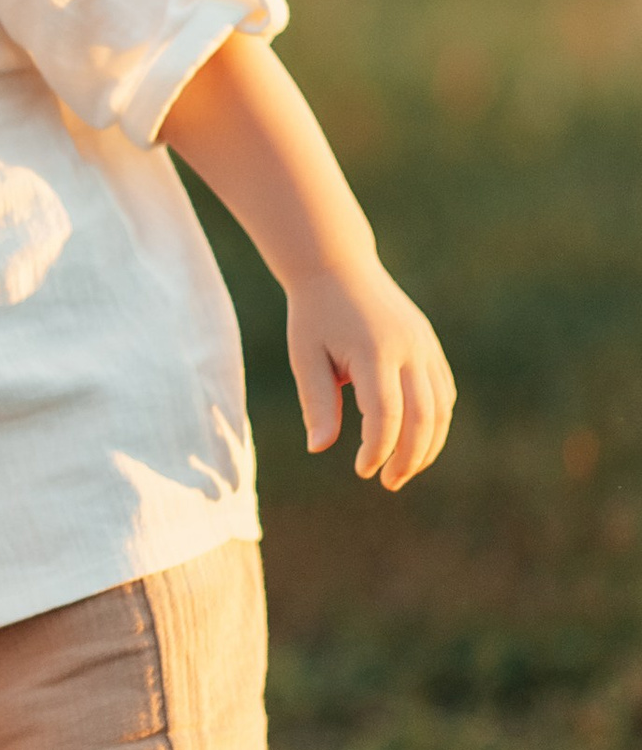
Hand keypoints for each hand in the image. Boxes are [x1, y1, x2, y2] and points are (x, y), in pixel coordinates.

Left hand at [283, 255, 454, 487]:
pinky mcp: (430, 345)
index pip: (386, 414)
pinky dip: (435, 421)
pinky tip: (416, 441)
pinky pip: (443, 391)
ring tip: (403, 470)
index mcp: (374, 351)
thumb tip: (319, 448)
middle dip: (410, 457)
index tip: (362, 471)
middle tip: (389, 483)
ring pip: (441, 407)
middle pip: (424, 416)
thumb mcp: (305, 357)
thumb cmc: (314, 315)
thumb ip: (317, 402)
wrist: (337, 266)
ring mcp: (425, 346)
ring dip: (428, 445)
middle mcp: (409, 348)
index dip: (378, 449)